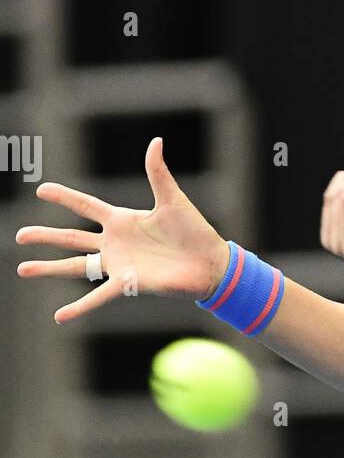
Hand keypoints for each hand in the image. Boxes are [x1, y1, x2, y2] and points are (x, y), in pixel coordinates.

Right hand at [15, 136, 230, 323]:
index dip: (64, 197)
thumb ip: (158, 172)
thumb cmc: (194, 231)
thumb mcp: (172, 198)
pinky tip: (60, 316)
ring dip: (49, 268)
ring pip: (75, 266)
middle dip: (45, 236)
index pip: (86, 205)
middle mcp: (115, 243)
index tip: (41, 190)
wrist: (210, 262)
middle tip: (19, 235)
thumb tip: (156, 141)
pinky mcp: (128, 283)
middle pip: (71, 238)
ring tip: (22, 269)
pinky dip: (79, 306)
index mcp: (123, 220)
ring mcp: (118, 264)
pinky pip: (98, 296)